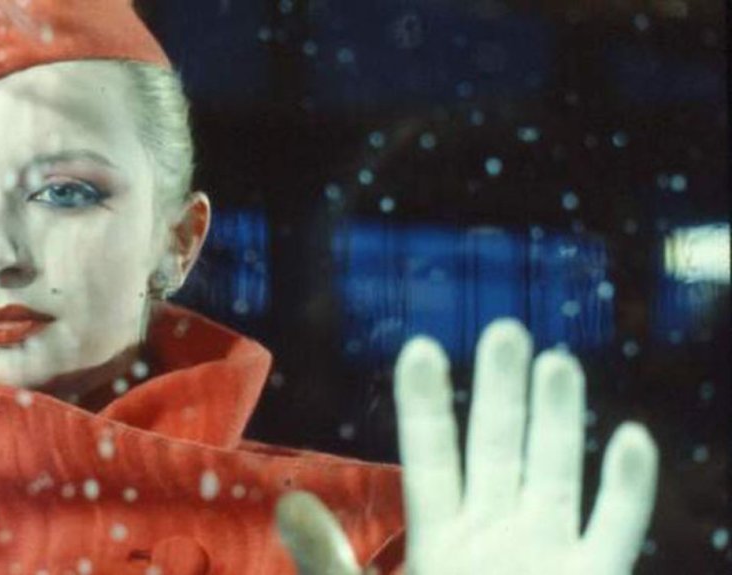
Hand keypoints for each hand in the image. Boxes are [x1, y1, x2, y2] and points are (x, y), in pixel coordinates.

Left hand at [276, 319, 658, 574]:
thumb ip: (328, 558)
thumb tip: (288, 502)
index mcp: (440, 531)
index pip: (430, 451)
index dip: (425, 402)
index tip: (419, 348)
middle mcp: (495, 529)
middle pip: (498, 446)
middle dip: (500, 391)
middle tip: (504, 328)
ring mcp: (546, 551)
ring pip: (554, 471)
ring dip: (558, 419)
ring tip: (556, 359)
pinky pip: (615, 527)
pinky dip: (627, 488)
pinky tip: (632, 437)